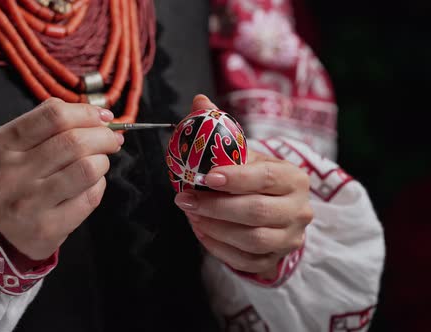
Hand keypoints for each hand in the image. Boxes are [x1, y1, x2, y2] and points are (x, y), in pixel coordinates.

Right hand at [0, 98, 123, 259]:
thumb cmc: (7, 181)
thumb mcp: (7, 148)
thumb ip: (44, 125)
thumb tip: (94, 115)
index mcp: (1, 146)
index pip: (54, 116)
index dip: (87, 113)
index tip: (102, 117)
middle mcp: (12, 174)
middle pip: (74, 142)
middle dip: (103, 136)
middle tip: (111, 140)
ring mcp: (29, 203)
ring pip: (87, 169)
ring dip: (102, 161)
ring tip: (99, 162)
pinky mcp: (49, 227)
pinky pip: (90, 198)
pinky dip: (98, 185)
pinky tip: (91, 185)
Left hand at [175, 95, 312, 277]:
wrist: (275, 210)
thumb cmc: (255, 179)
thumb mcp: (245, 154)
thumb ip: (222, 128)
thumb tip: (199, 101)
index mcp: (294, 178)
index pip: (266, 177)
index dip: (236, 178)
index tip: (206, 177)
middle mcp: (299, 210)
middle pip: (257, 212)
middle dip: (215, 206)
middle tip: (185, 199)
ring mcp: (289, 238)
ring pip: (252, 240)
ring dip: (214, 228)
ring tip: (192, 214)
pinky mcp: (275, 260)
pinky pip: (246, 261)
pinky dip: (218, 247)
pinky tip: (201, 231)